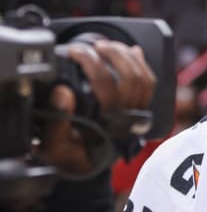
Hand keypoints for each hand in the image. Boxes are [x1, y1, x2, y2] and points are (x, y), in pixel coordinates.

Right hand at [37, 40, 155, 174]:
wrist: (85, 166)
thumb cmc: (69, 156)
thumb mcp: (53, 147)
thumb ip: (56, 123)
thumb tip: (63, 93)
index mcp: (107, 125)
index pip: (107, 87)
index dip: (92, 63)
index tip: (74, 51)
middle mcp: (126, 119)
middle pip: (130, 77)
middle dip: (111, 54)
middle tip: (90, 46)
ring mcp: (136, 114)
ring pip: (143, 78)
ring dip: (126, 56)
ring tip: (105, 45)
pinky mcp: (140, 109)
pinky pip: (149, 83)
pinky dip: (141, 64)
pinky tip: (131, 51)